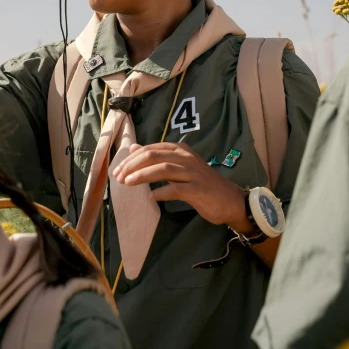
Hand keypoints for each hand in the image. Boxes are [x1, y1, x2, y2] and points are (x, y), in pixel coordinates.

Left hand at [112, 142, 251, 231]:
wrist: (230, 200)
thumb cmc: (202, 183)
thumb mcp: (180, 166)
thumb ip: (158, 157)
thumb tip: (133, 148)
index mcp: (180, 150)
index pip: (151, 149)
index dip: (132, 159)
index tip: (118, 170)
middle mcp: (186, 158)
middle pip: (154, 156)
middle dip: (132, 166)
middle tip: (118, 177)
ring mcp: (193, 173)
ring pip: (163, 169)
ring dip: (142, 176)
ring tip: (128, 183)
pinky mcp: (198, 190)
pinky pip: (176, 189)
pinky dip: (162, 192)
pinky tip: (152, 197)